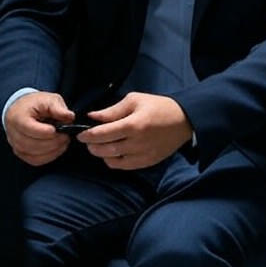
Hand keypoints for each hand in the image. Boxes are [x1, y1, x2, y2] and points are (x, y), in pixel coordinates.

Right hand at [5, 91, 72, 165]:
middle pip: (31, 144)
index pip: (28, 128)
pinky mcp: (22, 152)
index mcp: (18, 117)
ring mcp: (16, 144)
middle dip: (52, 142)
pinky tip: (58, 148)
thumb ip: (58, 108)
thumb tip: (70, 117)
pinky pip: (35, 160)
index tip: (56, 130)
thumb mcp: (48, 100)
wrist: (24, 110)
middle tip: (65, 136)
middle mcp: (13, 133)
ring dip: (52, 150)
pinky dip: (49, 156)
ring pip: (33, 154)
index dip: (44, 131)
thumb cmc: (36, 104)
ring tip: (63, 141)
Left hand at [76, 92, 192, 169]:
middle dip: (92, 145)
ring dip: (101, 154)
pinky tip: (112, 153)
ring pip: (112, 160)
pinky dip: (113, 161)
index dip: (88, 135)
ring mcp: (143, 154)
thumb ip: (112, 110)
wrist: (184, 120)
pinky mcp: (147, 162)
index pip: (102, 134)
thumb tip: (92, 117)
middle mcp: (137, 142)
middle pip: (105, 149)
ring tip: (99, 146)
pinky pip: (123, 166)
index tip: (80, 134)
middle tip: (87, 139)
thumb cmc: (159, 106)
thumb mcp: (135, 100)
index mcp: (134, 124)